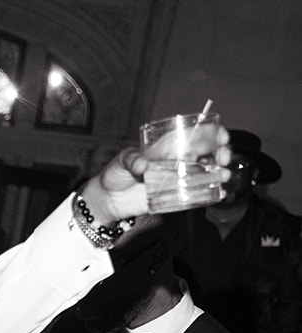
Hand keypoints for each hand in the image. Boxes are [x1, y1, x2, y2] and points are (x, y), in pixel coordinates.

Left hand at [80, 125, 231, 223]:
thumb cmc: (115, 174)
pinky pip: (196, 194)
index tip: (221, 136)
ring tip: (224, 175)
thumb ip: (131, 160)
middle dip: (221, 152)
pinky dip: (211, 193)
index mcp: (167, 147)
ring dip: (219, 172)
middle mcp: (176, 161)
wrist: (108, 200)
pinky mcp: (174, 197)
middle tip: (223, 158)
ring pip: (205, 173)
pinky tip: (220, 193)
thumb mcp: (121, 161)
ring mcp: (177, 179)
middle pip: (206, 153)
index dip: (212, 133)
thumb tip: (142, 164)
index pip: (194, 135)